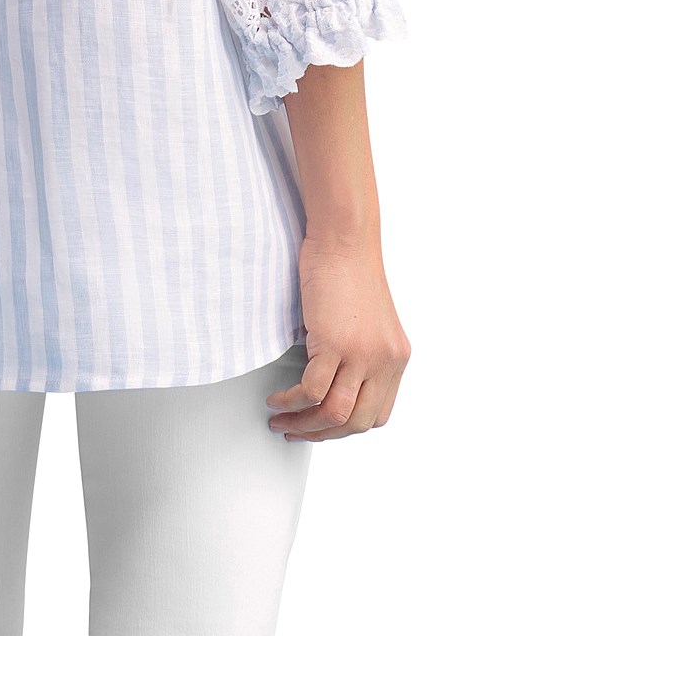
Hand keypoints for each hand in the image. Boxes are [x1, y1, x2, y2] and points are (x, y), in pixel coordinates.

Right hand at [265, 233, 409, 440]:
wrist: (345, 240)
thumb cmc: (349, 271)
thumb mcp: (367, 323)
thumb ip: (361, 355)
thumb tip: (335, 384)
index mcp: (395, 358)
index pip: (376, 415)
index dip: (345, 429)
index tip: (321, 428)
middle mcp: (385, 361)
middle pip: (357, 423)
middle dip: (321, 435)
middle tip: (296, 432)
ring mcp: (362, 354)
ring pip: (335, 414)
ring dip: (304, 424)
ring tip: (282, 420)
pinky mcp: (335, 343)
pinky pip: (312, 390)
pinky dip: (291, 400)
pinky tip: (278, 398)